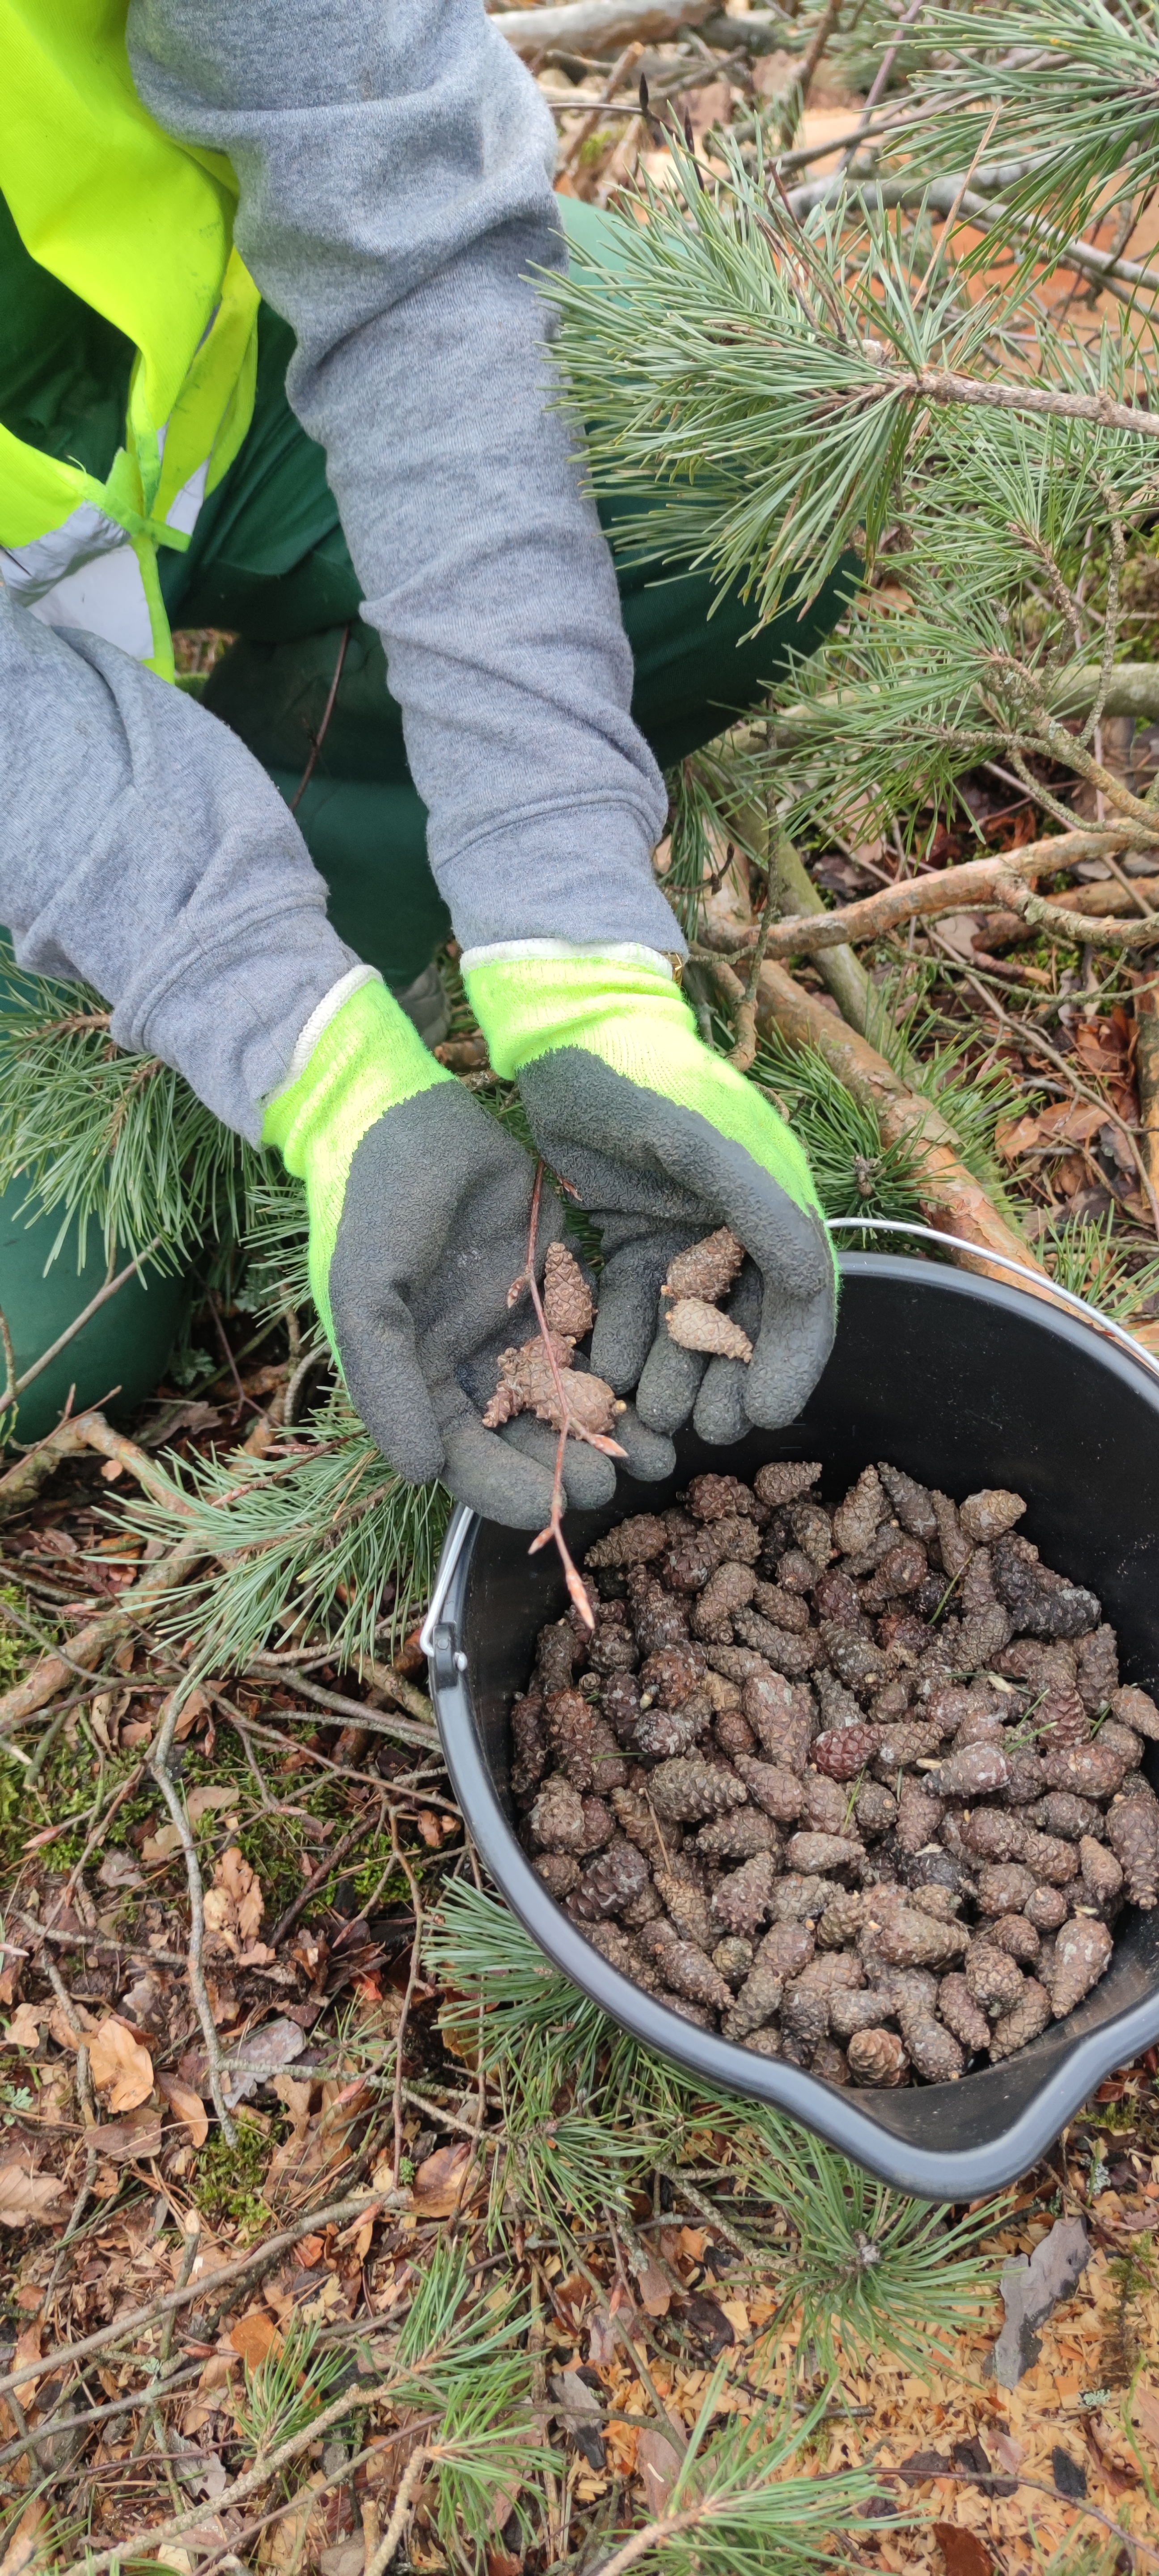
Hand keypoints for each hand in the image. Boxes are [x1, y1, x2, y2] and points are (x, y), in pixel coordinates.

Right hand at [263, 978, 663, 1524]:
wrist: (405, 1114)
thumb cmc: (371, 1202)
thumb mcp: (366, 1291)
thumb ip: (386, 1383)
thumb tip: (419, 1476)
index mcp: (416, 1379)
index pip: (465, 1460)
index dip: (509, 1490)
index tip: (560, 1509)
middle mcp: (466, 1365)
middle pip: (524, 1441)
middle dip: (570, 1470)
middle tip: (619, 1486)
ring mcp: (512, 1327)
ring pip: (567, 1401)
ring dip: (607, 1433)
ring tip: (656, 1458)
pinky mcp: (554, 1288)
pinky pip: (593, 1345)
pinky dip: (623, 1375)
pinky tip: (661, 1396)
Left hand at [464, 952, 835, 1444]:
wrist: (570, 1032)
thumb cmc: (645, 1078)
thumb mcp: (707, 1143)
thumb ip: (764, 1210)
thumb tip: (808, 1284)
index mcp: (775, 1196)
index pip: (801, 1294)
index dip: (791, 1359)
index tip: (764, 1414)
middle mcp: (737, 1218)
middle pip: (747, 1318)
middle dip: (729, 1379)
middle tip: (703, 1431)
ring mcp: (683, 1228)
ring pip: (689, 1321)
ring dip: (676, 1371)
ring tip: (653, 1417)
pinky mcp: (633, 1231)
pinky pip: (638, 1303)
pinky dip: (627, 1341)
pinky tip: (610, 1377)